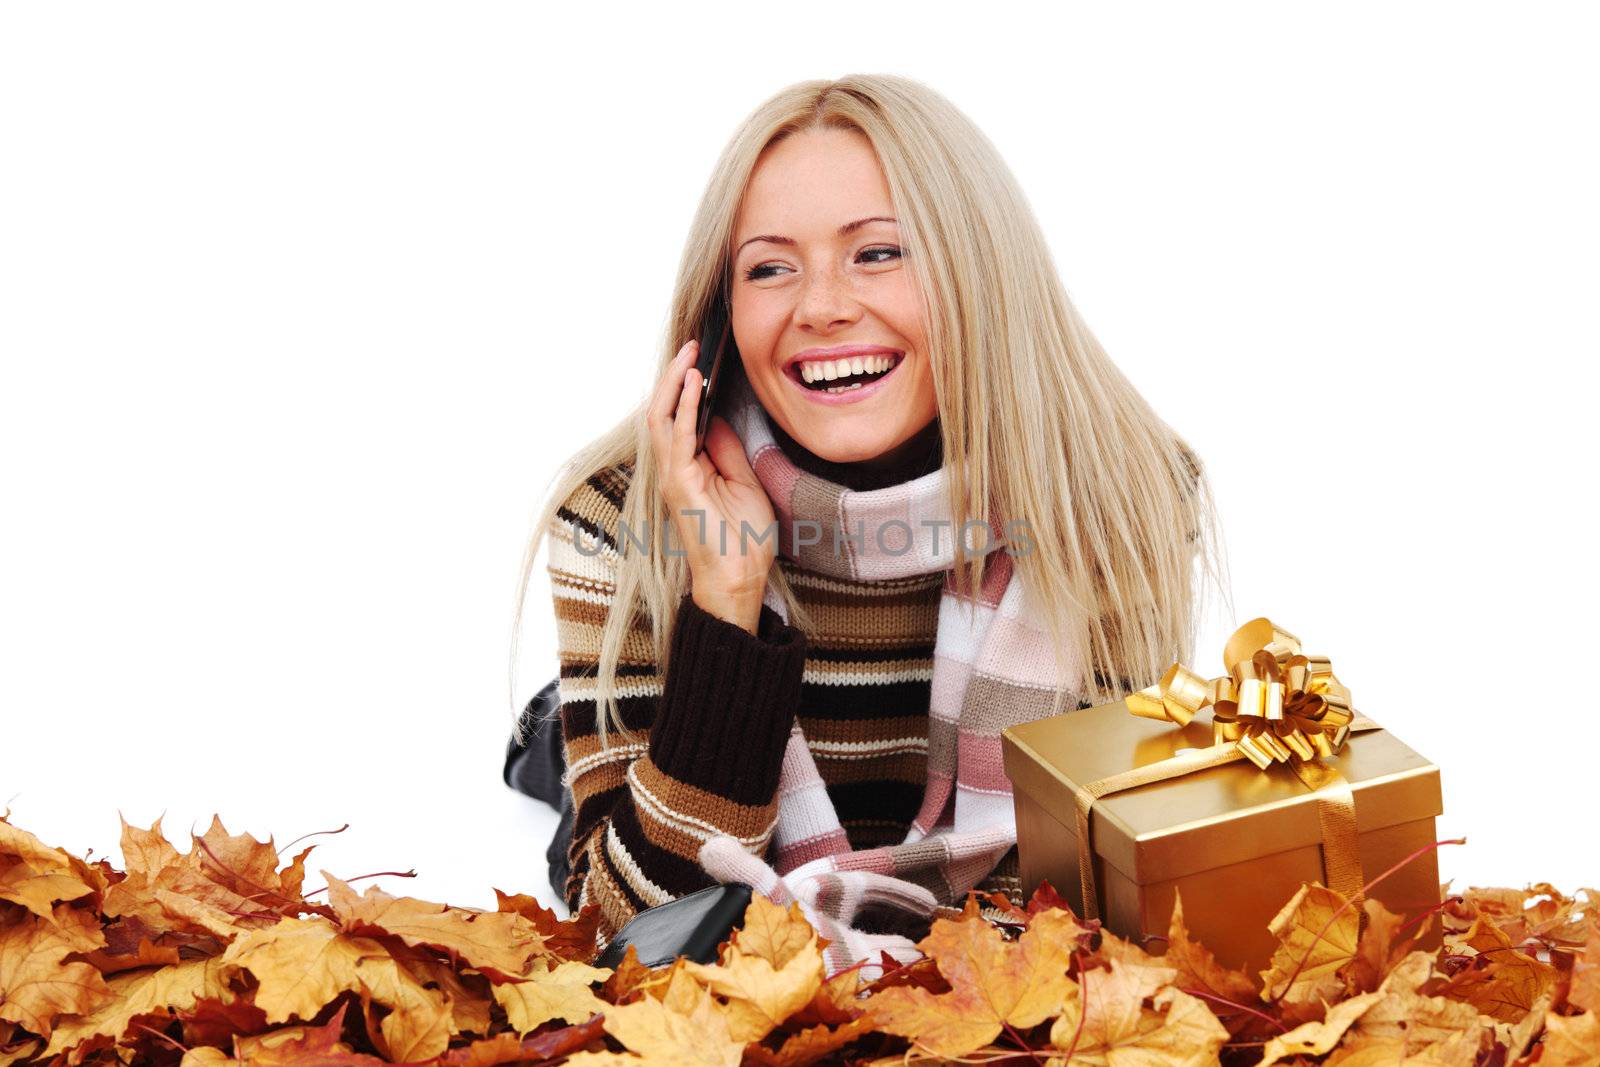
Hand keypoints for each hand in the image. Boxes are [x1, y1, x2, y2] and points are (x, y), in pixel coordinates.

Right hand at [646, 339, 776, 633]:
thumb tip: (716, 417)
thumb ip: (726, 449)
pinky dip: (685, 407)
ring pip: (663, 418)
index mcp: (690, 467)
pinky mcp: (680, 484)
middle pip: (665, 411)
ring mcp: (674, 476)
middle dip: (676, 376)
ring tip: (689, 355)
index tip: (704, 359)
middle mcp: (675, 468)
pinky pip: (677, 437)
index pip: (681, 417)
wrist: (739, 579)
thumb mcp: (744, 481)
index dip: (689, 387)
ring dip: (675, 383)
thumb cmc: (743, 539)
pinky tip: (695, 385)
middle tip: (692, 346)